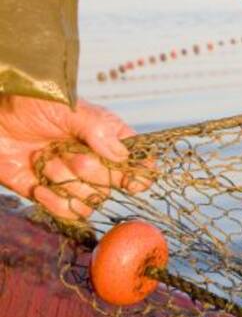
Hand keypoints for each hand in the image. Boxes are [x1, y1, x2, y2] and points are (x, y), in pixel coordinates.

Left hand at [0, 95, 146, 220]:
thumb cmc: (28, 104)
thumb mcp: (67, 108)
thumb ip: (98, 129)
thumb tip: (122, 157)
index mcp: (107, 138)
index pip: (138, 163)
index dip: (139, 174)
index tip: (132, 180)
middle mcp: (96, 162)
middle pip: (114, 185)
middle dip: (89, 171)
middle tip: (66, 153)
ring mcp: (75, 180)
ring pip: (91, 201)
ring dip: (66, 183)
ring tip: (44, 162)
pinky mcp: (54, 196)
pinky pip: (69, 212)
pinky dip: (55, 202)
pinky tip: (39, 186)